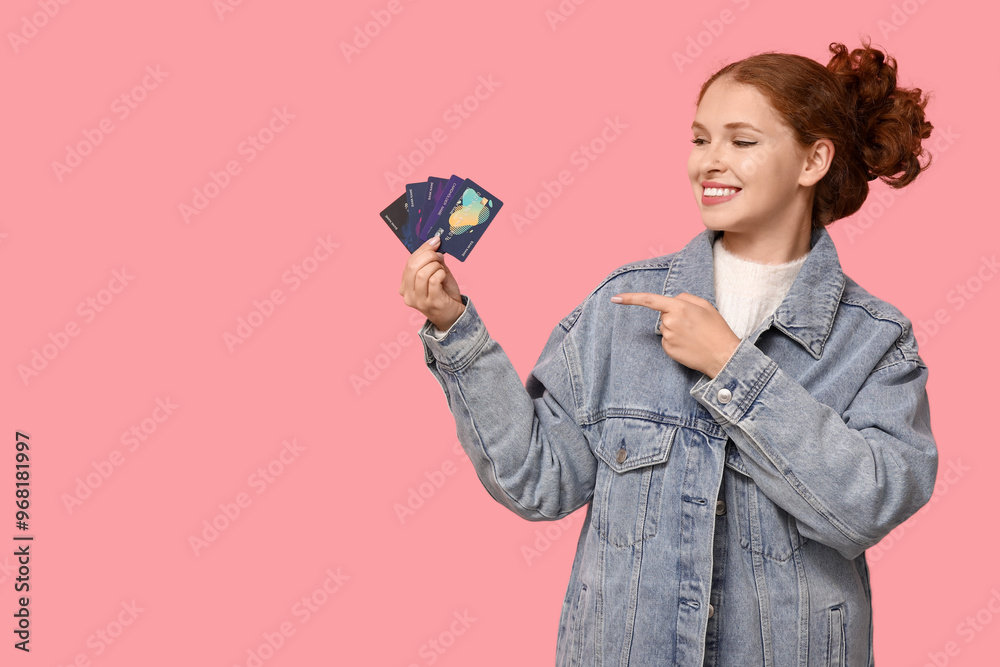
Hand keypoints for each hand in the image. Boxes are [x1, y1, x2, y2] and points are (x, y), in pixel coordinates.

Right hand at [399, 235, 464, 331]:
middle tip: (440, 255)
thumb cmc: (444, 294)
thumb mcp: (435, 274)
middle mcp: (408, 296)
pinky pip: (433, 280)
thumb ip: (431, 260)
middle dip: (429, 256)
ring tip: (442, 268)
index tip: (435, 242)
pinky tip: (443, 276)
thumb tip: (434, 241)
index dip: (422, 250)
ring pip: (422, 273)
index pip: (408, 263)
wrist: (454, 316)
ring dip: (435, 266)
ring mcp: (419, 301)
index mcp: (405, 287)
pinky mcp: (432, 303)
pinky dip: (440, 273)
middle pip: (413, 267)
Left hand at [610, 292, 739, 378]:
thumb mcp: (705, 305)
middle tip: (694, 324)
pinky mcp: (668, 350)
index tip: (615, 298)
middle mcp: (670, 321)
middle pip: (663, 315)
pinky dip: (676, 341)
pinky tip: (689, 345)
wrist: (723, 355)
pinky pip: (667, 340)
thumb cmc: (716, 329)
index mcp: (679, 307)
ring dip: (676, 329)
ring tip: (694, 336)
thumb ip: (685, 298)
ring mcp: (668, 337)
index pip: (650, 300)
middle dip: (674, 316)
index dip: (630, 298)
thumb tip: (671, 300)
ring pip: (665, 328)